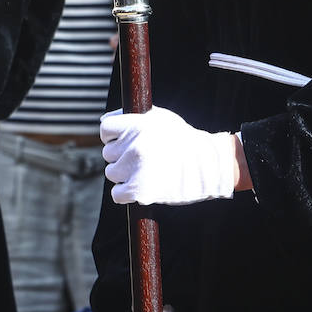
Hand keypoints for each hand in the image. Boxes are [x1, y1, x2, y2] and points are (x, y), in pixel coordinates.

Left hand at [100, 106, 238, 205]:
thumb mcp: (160, 118)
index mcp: (137, 125)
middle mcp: (134, 145)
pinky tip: (140, 187)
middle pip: (108, 153)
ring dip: (124, 175)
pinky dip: (125, 193)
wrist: (208, 166)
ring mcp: (135, 169)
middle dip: (121, 156)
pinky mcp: (139, 190)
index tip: (123, 142)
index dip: (113, 136)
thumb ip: (132, 118)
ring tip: (145, 172)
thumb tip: (104, 121)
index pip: (106, 129)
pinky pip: (117, 194)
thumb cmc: (183, 140)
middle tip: (141, 159)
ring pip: (112, 173)